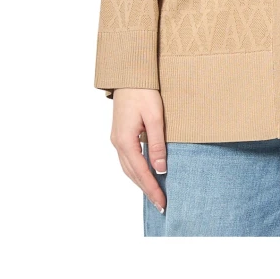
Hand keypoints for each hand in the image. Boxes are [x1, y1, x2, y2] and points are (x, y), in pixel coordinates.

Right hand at [110, 88, 167, 213]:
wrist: (129, 74)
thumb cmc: (144, 92)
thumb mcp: (155, 117)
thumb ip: (157, 144)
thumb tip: (160, 169)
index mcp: (125, 140)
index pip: (140, 172)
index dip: (152, 189)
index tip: (163, 203)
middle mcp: (118, 143)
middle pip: (132, 174)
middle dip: (146, 190)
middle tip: (161, 204)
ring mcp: (117, 139)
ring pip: (128, 168)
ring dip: (140, 181)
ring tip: (154, 193)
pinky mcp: (120, 134)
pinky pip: (127, 158)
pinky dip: (136, 170)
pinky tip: (145, 173)